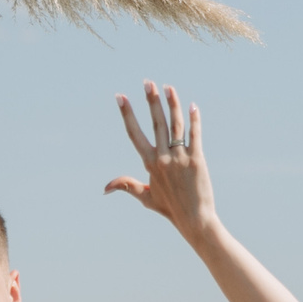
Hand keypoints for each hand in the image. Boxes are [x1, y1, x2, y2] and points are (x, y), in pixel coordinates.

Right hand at [106, 81, 215, 236]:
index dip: (127, 114)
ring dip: (172, 104)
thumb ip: (126, 185)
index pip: (134, 134)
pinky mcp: (197, 160)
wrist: (194, 219)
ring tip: (168, 87)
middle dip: (151, 101)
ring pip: (175, 125)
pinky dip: (194, 120)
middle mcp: (163, 158)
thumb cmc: (170, 209)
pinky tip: (192, 106)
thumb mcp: (145, 197)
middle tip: (147, 82)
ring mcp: (181, 158)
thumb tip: (105, 188)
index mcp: (149, 164)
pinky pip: (195, 135)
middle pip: (156, 123)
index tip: (121, 97)